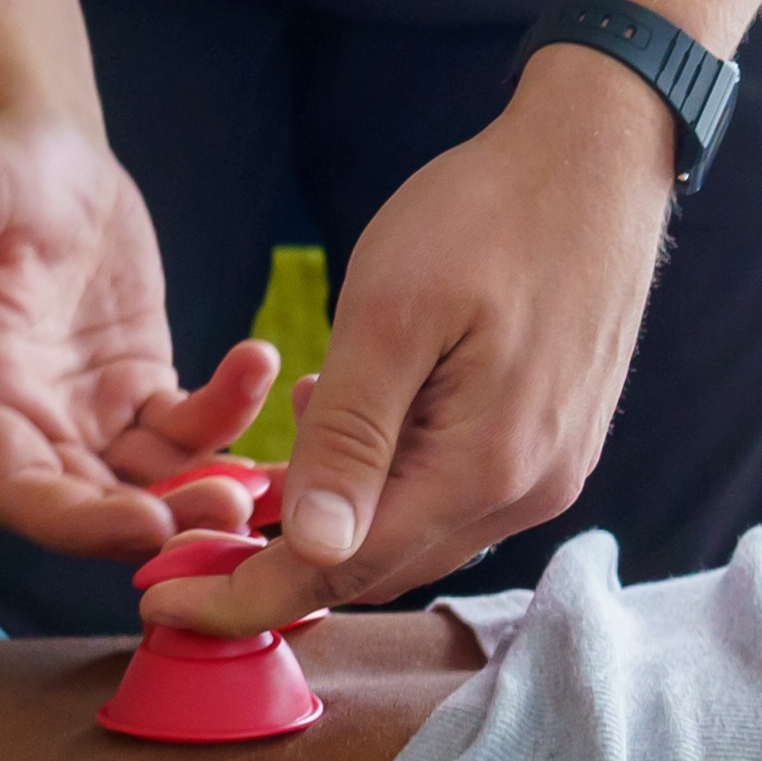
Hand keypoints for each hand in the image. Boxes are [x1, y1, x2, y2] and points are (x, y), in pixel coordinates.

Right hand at [0, 104, 283, 556]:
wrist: (41, 147)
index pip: (19, 493)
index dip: (77, 523)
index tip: (146, 522)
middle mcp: (30, 422)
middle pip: (91, 507)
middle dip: (157, 523)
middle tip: (228, 513)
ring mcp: (91, 411)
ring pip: (147, 483)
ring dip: (199, 492)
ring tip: (253, 481)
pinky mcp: (142, 384)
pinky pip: (189, 425)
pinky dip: (228, 414)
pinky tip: (259, 365)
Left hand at [144, 46, 674, 635]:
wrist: (597, 156)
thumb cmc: (487, 212)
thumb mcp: (391, 312)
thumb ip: (350, 436)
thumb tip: (313, 548)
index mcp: (481, 469)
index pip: (340, 571)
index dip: (245, 596)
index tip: (164, 605)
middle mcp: (525, 493)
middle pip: (380, 567)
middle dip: (287, 556)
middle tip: (207, 524)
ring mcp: (549, 472)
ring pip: (417, 535)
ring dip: (344, 515)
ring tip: (296, 436)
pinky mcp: (557, 444)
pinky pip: (455, 498)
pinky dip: (392, 483)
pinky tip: (365, 416)